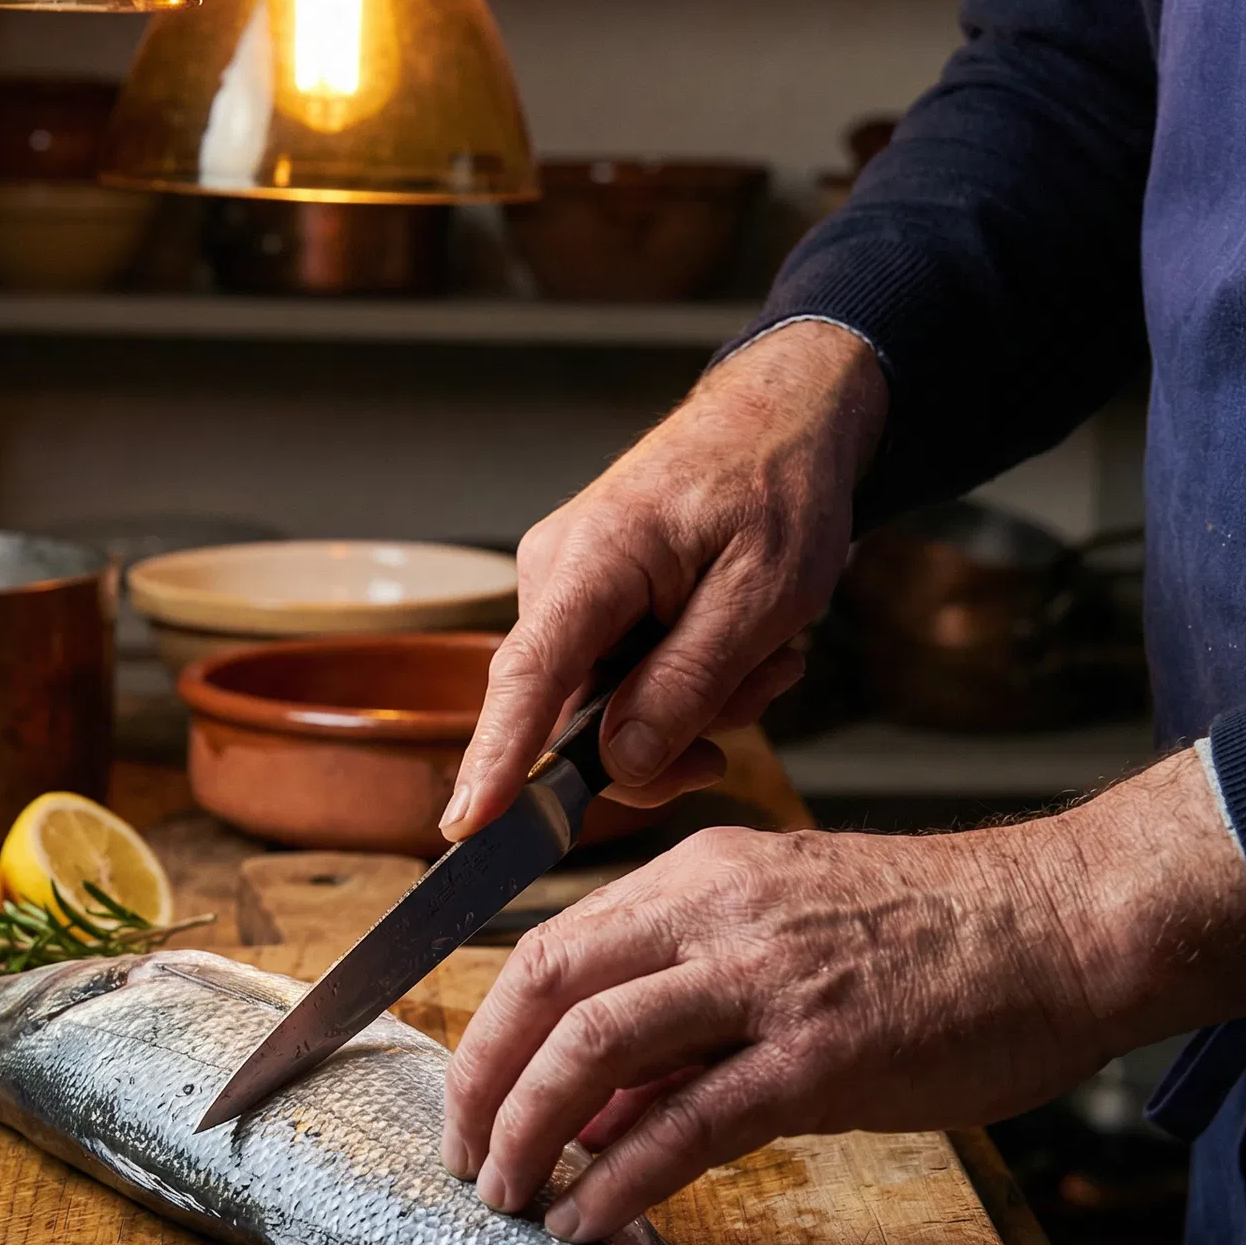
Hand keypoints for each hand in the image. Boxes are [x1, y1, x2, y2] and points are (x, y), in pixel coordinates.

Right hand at [442, 320, 887, 836]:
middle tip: (755, 700)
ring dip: (688, 707)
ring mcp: (564, 589)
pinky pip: (616, 680)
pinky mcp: (584, 603)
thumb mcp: (765, 594)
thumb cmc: (777, 485)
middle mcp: (555, 575)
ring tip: (764, 657)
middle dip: (663, 738)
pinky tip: (737, 651)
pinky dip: (679, 684)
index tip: (466, 825)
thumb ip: (689, 683)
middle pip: (571, 715)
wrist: (778, 419)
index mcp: (594, 560)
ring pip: (603, 707)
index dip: (496, 759)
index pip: (526, 677)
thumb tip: (621, 765)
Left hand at [442, 750, 1245, 1241]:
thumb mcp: (780, 935)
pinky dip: (622, 1177)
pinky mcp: (822, 1057)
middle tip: (464, 1155)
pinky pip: (688, 1122)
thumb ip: (679, 1013)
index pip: (550, 945)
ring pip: (595, 1046)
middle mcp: (714, 913)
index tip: (471, 1096)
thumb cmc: (930, 935)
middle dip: (482, 1078)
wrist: (1061, 925)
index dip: (491, 1029)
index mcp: (698, 876)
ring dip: (530, 1128)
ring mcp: (766, 981)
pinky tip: (591, 1219)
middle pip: (545, 984)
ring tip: (509, 1195)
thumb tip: (591, 1108)